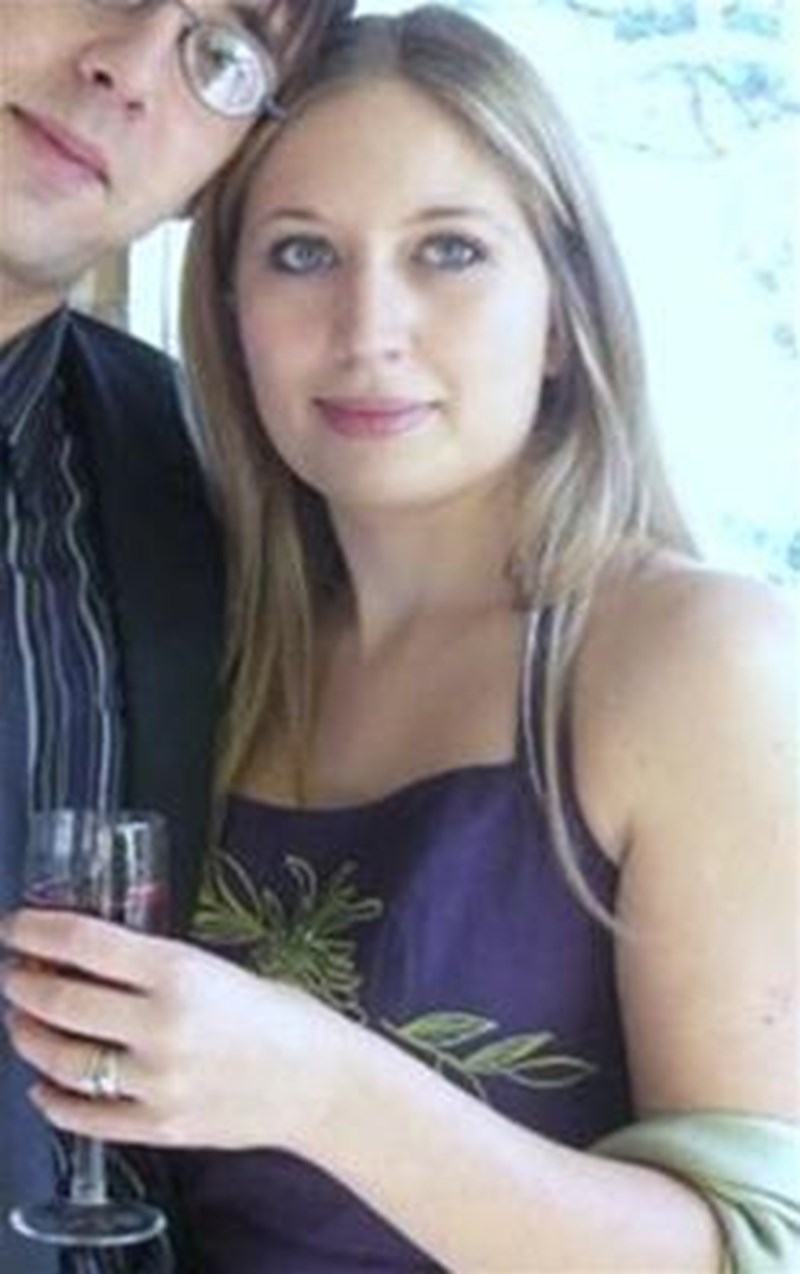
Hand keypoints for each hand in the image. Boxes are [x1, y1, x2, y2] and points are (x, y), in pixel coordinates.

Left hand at [0, 908, 345, 1150]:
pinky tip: (45, 1088)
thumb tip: (92, 961)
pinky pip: (87, 1118)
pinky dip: (54, 1102)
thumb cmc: (282, 1018)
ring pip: (64, 1061)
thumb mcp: (218, 970)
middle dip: (23, 985)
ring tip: (22, 1026)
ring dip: (31, 1040)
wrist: (322, 1083)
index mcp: (182, 972)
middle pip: (63, 1002)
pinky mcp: (159, 1127)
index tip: (14, 927)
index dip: (37, 931)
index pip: (86, 943)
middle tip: (13, 976)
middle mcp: (163, 1026)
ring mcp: (158, 1082)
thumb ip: (157, 969)